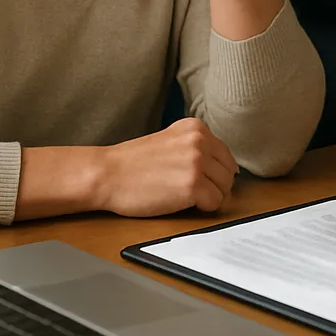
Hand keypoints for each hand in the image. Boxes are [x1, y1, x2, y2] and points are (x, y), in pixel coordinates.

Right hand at [97, 118, 238, 216]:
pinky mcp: (192, 185)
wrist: (107, 175)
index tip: (202, 180)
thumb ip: (197, 147)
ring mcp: (197, 162)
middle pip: (228, 172)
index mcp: (196, 128)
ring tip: (185, 196)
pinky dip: (204, 208)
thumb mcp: (171, 140)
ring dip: (209, 197)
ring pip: (224, 188)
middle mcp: (200, 141)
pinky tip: (184, 204)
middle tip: (193, 192)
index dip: (215, 172)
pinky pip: (215, 202)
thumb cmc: (133, 163)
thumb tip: (226, 167)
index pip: (225, 155)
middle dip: (215, 185)